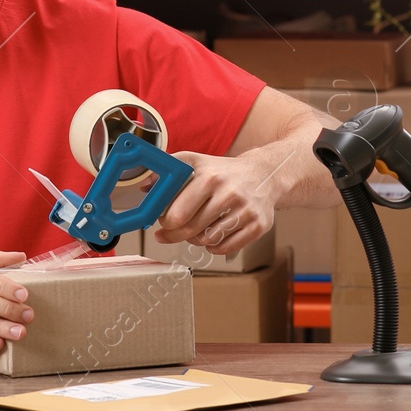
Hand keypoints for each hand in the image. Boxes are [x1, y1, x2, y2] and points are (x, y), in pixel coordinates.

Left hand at [153, 151, 275, 255]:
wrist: (264, 174)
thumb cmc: (224, 171)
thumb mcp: (196, 162)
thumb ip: (170, 170)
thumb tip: (145, 187)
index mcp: (210, 177)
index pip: (178, 213)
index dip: (166, 222)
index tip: (163, 222)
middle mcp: (229, 193)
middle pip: (191, 230)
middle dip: (176, 235)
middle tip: (171, 233)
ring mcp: (245, 211)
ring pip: (208, 240)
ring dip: (197, 240)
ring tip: (196, 229)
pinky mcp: (259, 225)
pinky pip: (226, 248)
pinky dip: (215, 247)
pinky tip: (213, 235)